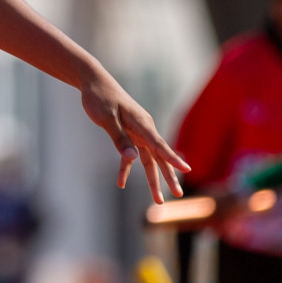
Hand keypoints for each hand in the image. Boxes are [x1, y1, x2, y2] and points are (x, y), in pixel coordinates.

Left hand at [80, 75, 189, 203]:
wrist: (94, 82)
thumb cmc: (100, 97)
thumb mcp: (106, 118)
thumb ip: (119, 138)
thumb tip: (133, 158)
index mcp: (142, 124)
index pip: (160, 145)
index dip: (173, 158)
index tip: (187, 169)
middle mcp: (144, 129)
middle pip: (159, 157)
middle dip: (169, 177)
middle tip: (178, 195)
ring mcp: (137, 132)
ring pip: (148, 160)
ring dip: (152, 179)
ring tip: (158, 199)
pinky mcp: (127, 134)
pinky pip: (130, 155)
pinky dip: (126, 169)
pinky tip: (120, 183)